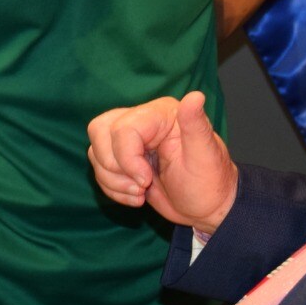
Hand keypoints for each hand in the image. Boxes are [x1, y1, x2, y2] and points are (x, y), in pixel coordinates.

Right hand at [87, 90, 237, 234]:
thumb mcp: (205, 155)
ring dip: (114, 181)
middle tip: (142, 185)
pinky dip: (113, 189)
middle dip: (114, 167)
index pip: (123, 128)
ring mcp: (128, 140)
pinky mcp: (121, 159)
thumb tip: (196, 97)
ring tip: (141, 193)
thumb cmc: (210, 182)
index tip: (146, 181)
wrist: (205, 207)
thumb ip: (196, 124)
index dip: (127, 158)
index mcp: (162, 114)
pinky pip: (98, 169)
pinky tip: (137, 196)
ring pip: (95, 152)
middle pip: (99, 131)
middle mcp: (141, 121)